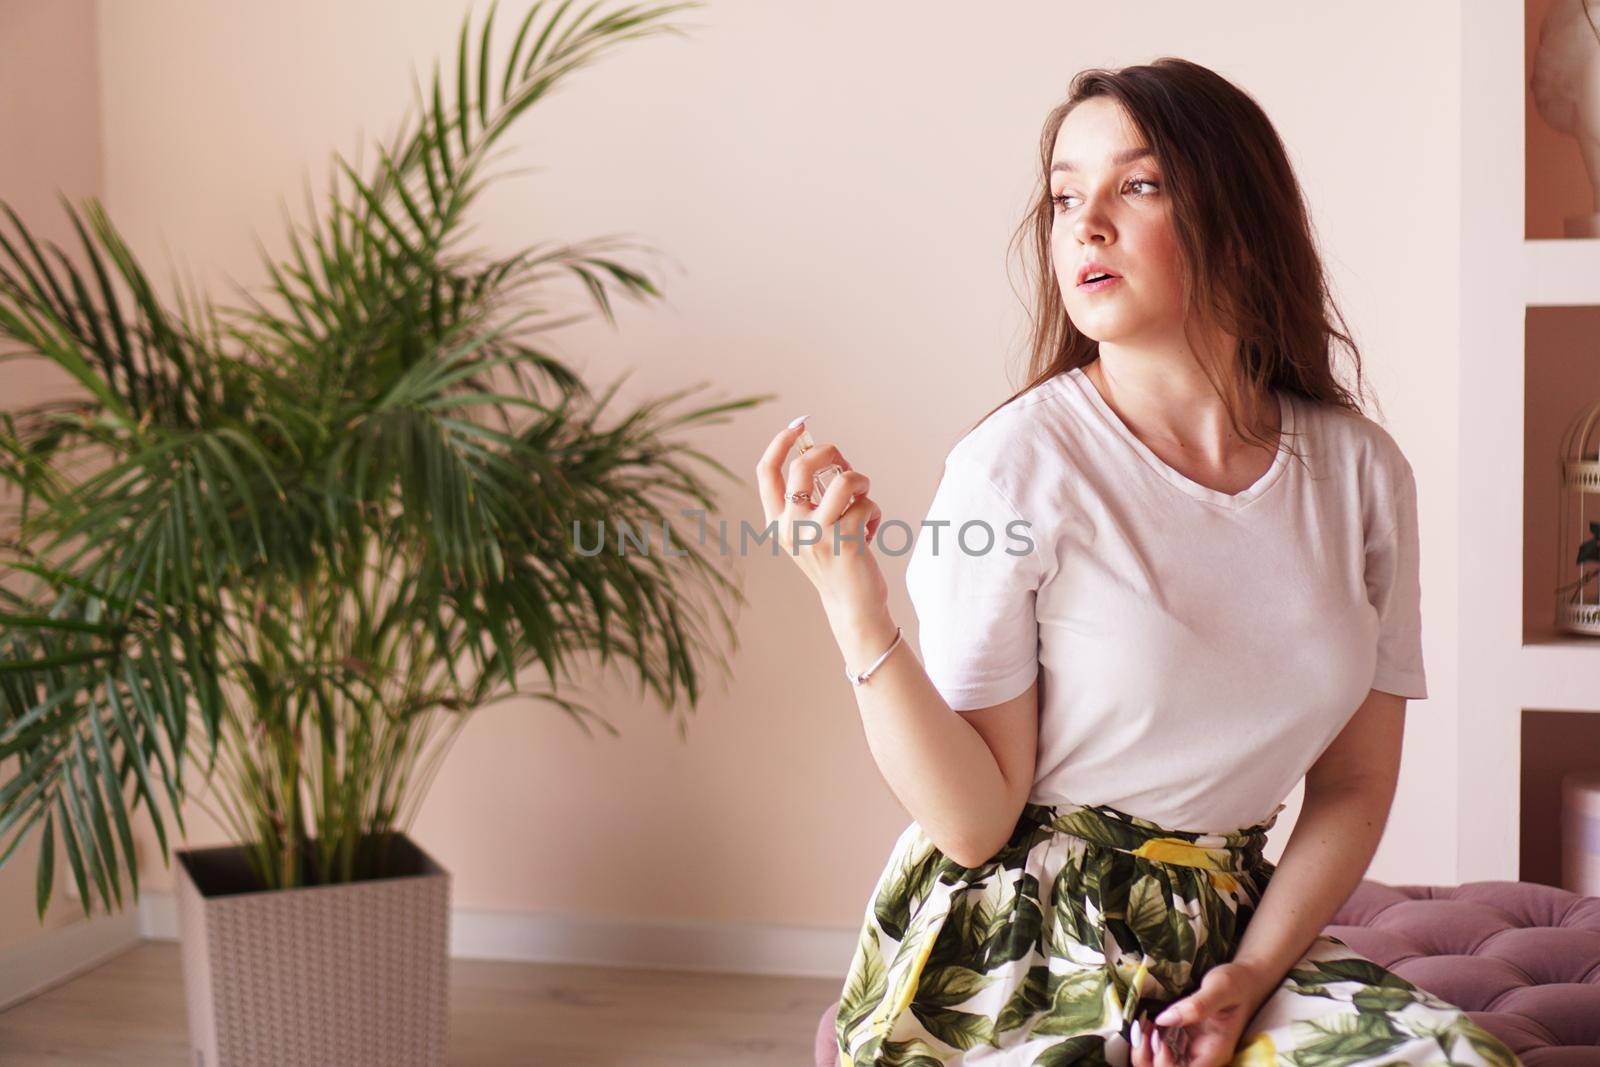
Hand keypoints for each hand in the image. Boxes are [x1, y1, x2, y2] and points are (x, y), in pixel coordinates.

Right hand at [755, 416, 885, 620]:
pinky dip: (875, 511)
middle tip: (845, 464)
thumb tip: (826, 453)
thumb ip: (810, 497)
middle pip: (804, 465)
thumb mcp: (811, 530)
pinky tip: (871, 530)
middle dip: (831, 452)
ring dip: (862, 482)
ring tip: (864, 498)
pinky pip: (867, 504)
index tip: (798, 426)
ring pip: (845, 481)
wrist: (851, 604)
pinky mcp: (846, 541)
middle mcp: (791, 527)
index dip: (780, 442)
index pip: (767, 472)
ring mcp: (817, 535)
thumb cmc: (835, 560)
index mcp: (777, 522)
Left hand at [1131, 962, 1270, 1066]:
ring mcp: (1190, 1049)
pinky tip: (1145, 1023)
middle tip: (1142, 1029)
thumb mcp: (1221, 987)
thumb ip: (1197, 1005)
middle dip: (1148, 1057)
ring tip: (1142, 1025)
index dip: (1165, 1063)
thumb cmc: (1237, 983)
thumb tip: (1164, 1020)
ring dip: (1145, 1050)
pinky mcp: (1182, 1039)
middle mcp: (1201, 1056)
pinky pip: (1160, 1050)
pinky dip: (1147, 1041)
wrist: (1243, 980)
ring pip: (1160, 1064)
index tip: (1157, 1035)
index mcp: (1214, 1052)